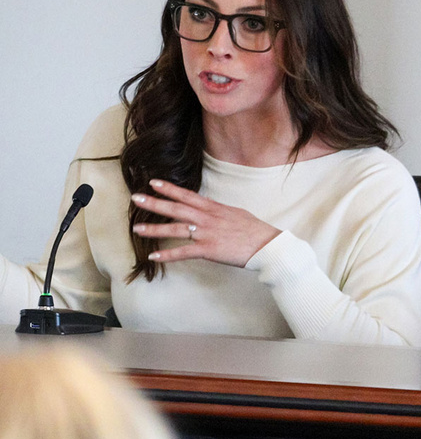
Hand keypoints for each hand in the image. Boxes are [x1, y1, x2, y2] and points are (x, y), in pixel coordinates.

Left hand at [131, 179, 279, 267]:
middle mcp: (207, 218)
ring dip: (155, 228)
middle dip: (155, 203)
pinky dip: (167, 254)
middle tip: (136, 198)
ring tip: (137, 228)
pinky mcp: (208, 250)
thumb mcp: (235, 213)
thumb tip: (209, 208)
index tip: (154, 183)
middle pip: (176, 208)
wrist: (266, 245)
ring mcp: (206, 234)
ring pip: (175, 229)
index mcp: (214, 208)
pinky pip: (183, 252)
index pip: (187, 195)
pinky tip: (154, 255)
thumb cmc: (254, 230)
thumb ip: (219, 211)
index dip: (170, 189)